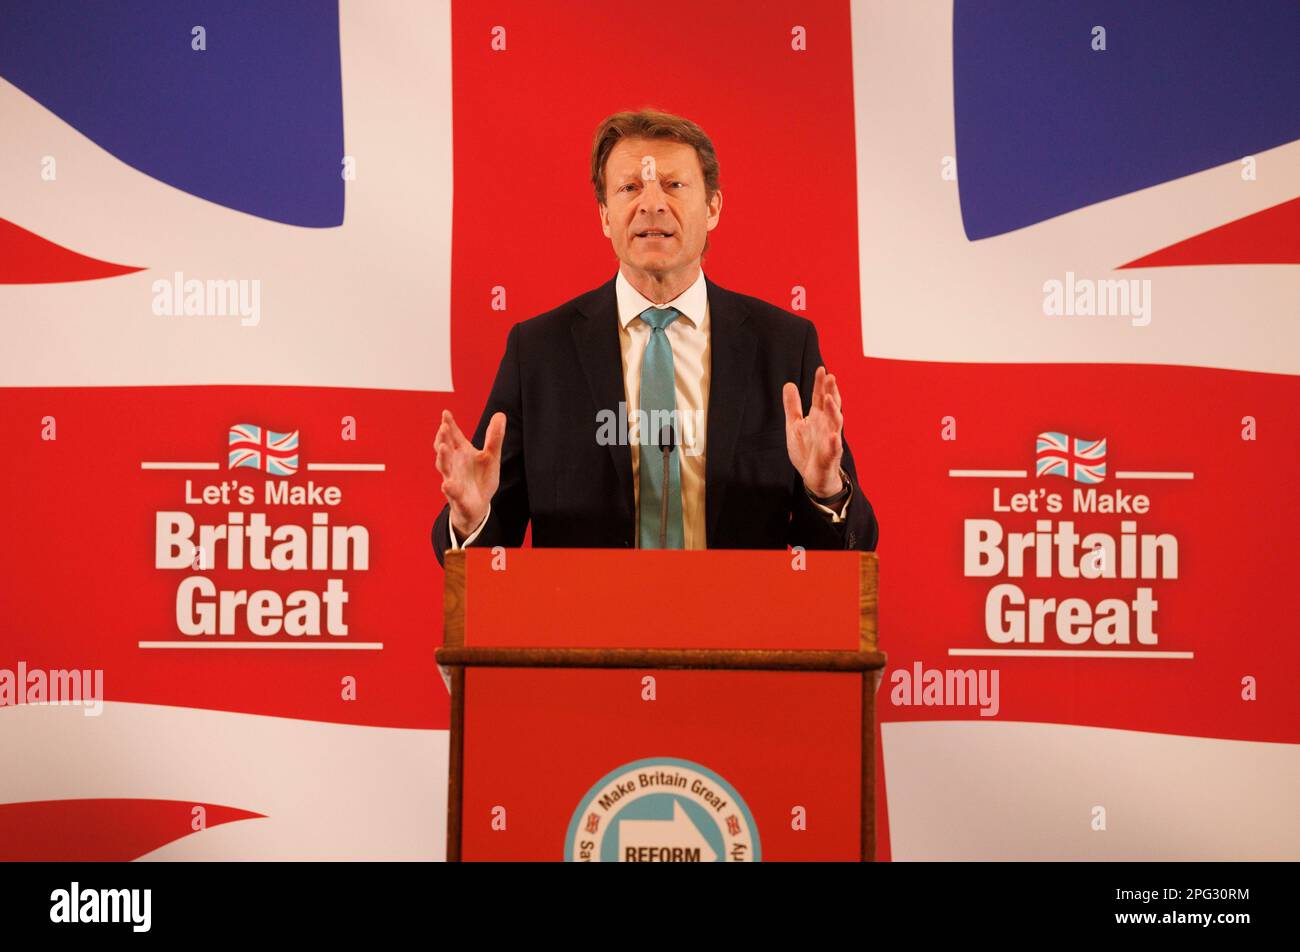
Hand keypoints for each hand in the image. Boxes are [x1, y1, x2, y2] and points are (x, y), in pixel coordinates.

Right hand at [434, 410, 504, 537]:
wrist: (478, 505)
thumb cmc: (482, 478)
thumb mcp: (491, 456)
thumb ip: (494, 437)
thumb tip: (500, 414)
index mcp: (462, 452)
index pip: (453, 436)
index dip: (449, 424)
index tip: (446, 412)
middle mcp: (453, 464)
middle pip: (444, 448)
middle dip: (443, 438)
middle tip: (443, 426)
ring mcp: (452, 479)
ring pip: (444, 467)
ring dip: (443, 457)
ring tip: (443, 447)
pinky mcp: (457, 497)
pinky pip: (452, 492)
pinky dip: (449, 488)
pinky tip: (447, 484)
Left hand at [782, 366, 843, 496]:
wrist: (813, 476)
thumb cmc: (806, 449)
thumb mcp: (795, 425)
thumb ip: (792, 406)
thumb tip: (789, 384)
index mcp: (818, 417)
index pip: (820, 397)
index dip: (820, 384)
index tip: (821, 369)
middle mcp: (826, 426)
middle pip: (830, 406)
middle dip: (831, 392)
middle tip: (830, 377)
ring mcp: (830, 440)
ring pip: (835, 423)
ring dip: (832, 410)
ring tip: (828, 398)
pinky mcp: (830, 456)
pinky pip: (834, 448)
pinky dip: (834, 442)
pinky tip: (834, 436)